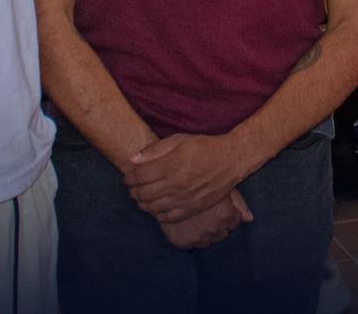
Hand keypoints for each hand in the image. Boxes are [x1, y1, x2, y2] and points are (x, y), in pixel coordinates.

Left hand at [123, 133, 247, 222]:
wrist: (230, 161)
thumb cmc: (203, 147)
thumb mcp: (179, 140)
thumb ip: (155, 150)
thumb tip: (133, 160)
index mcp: (171, 165)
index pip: (140, 176)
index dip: (129, 177)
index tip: (127, 177)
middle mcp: (175, 184)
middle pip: (143, 193)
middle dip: (132, 191)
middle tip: (131, 188)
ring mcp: (183, 198)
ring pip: (152, 207)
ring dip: (142, 203)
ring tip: (140, 198)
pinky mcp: (192, 208)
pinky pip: (167, 217)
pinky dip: (157, 214)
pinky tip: (155, 208)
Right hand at [159, 189, 253, 249]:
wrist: (167, 181)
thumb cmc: (199, 179)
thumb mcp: (222, 185)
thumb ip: (239, 203)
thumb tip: (250, 218)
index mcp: (226, 216)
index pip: (234, 223)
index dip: (227, 212)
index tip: (219, 204)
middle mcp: (213, 229)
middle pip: (222, 233)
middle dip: (217, 223)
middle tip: (207, 210)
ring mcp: (196, 237)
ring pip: (207, 241)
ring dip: (204, 232)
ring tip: (197, 217)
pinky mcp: (181, 241)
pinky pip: (190, 245)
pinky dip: (189, 236)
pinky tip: (187, 224)